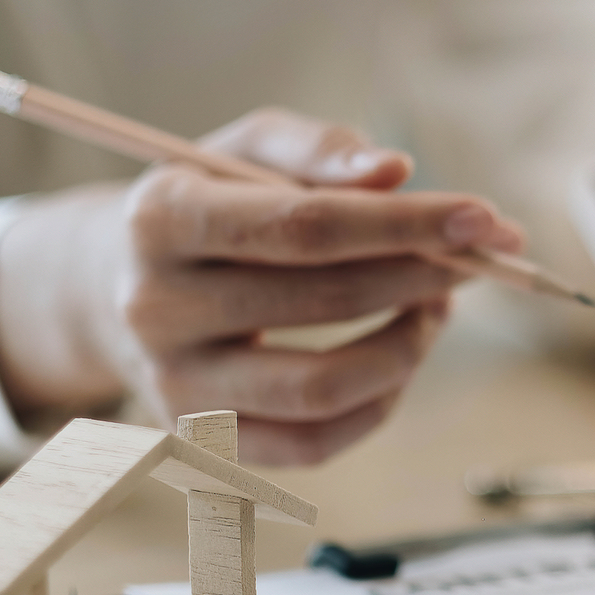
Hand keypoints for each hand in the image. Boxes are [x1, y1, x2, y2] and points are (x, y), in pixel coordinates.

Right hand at [0, 108, 522, 464]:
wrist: (109, 285)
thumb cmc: (206, 204)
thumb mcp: (245, 151)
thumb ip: (318, 150)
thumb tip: (394, 171)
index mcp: (160, 219)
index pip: (306, 226)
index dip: (407, 224)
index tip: (485, 218)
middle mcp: (155, 308)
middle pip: (326, 301)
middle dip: (425, 275)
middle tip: (479, 258)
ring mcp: (175, 387)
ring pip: (326, 387)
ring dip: (410, 344)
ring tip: (436, 304)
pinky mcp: (204, 442)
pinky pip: (317, 444)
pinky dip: (382, 403)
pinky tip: (401, 355)